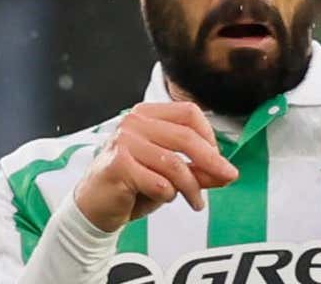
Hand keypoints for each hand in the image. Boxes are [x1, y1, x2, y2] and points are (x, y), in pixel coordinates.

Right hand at [74, 102, 238, 232]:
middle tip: (228, 177)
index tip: (217, 157)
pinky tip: (163, 199)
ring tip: (196, 203)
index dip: (209, 135)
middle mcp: (133, 122)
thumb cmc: (131, 186)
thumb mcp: (170, 175)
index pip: (188, 112)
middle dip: (212, 160)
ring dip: (191, 187)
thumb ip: (197, 170)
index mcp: (146, 114)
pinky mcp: (118, 165)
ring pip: (174, 164)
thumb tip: (227, 173)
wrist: (93, 207)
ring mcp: (124, 141)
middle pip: (186, 136)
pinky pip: (159, 183)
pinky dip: (168, 195)